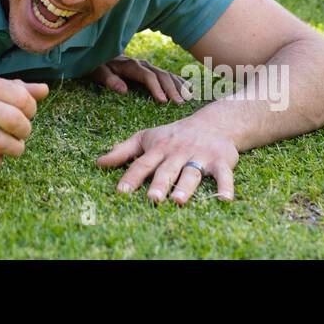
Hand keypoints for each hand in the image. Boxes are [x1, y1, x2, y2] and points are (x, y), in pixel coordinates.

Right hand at [0, 69, 49, 169]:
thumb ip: (12, 87)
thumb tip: (44, 91)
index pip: (22, 99)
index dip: (31, 110)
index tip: (25, 114)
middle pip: (15, 121)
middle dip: (25, 132)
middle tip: (21, 134)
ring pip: (3, 144)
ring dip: (15, 150)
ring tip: (12, 148)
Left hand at [88, 55, 192, 103]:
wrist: (99, 54)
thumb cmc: (97, 65)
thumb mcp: (97, 71)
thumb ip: (109, 79)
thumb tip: (123, 90)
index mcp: (130, 65)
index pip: (147, 76)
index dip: (156, 88)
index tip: (163, 101)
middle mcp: (142, 64)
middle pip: (161, 75)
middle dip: (171, 89)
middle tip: (180, 104)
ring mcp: (148, 66)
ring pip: (167, 74)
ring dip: (178, 86)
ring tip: (187, 99)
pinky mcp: (151, 70)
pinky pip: (168, 75)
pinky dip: (179, 81)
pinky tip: (189, 89)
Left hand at [97, 118, 238, 204]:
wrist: (212, 122)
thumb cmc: (173, 135)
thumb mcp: (146, 138)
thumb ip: (123, 151)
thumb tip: (98, 163)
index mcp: (158, 148)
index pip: (142, 164)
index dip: (131, 177)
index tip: (121, 192)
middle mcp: (177, 152)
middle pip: (167, 170)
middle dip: (159, 184)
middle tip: (152, 199)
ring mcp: (199, 156)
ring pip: (191, 173)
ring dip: (185, 187)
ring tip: (178, 201)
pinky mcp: (220, 161)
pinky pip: (223, 175)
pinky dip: (225, 187)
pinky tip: (225, 200)